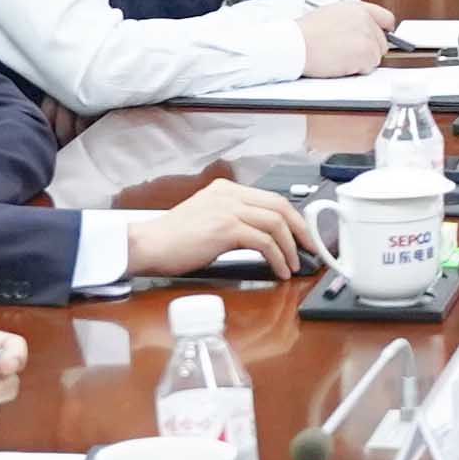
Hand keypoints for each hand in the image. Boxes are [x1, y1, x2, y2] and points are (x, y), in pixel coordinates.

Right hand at [132, 177, 317, 277]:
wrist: (148, 244)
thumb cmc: (172, 240)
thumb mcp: (206, 219)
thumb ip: (231, 219)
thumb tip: (261, 237)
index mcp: (225, 189)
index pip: (270, 198)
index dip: (292, 217)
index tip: (303, 235)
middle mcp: (229, 194)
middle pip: (280, 206)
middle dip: (301, 230)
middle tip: (310, 249)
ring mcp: (228, 209)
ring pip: (276, 223)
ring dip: (291, 247)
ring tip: (294, 265)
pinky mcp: (226, 228)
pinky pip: (264, 241)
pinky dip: (277, 258)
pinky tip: (279, 271)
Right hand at [293, 0, 396, 80]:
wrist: (295, 44)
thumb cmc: (304, 34)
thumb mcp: (330, 16)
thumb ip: (350, 22)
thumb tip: (360, 34)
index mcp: (356, 8)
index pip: (385, 18)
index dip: (383, 32)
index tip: (379, 41)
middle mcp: (365, 18)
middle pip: (382, 42)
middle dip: (368, 52)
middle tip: (346, 55)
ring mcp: (368, 35)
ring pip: (376, 56)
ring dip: (361, 62)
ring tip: (339, 58)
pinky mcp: (367, 52)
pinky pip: (370, 67)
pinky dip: (357, 70)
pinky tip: (340, 64)